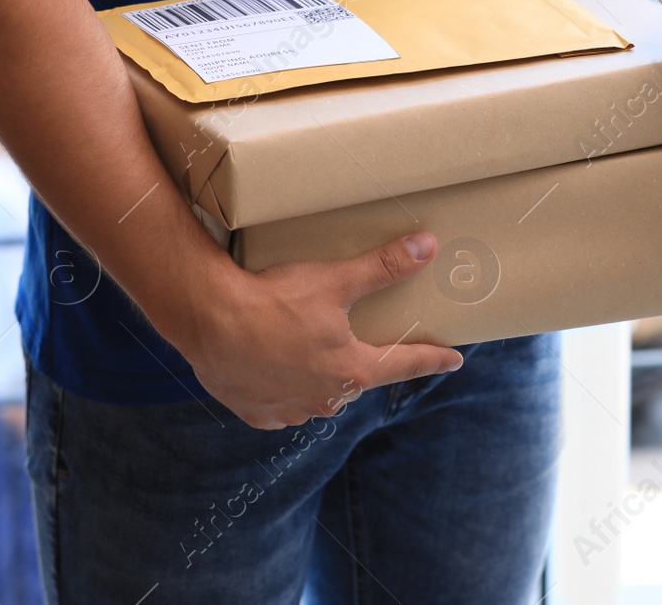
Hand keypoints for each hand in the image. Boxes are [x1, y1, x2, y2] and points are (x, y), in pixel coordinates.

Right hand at [177, 232, 462, 429]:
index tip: (454, 360)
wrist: (206, 321)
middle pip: (358, 379)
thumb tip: (428, 247)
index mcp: (351, 370)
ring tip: (308, 348)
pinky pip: (282, 404)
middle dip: (361, 361)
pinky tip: (276, 366)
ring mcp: (290, 410)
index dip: (432, 359)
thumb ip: (384, 267)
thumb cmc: (273, 301)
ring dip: (320, 375)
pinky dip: (285, 387)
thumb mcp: (334, 280)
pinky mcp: (257, 413)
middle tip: (356, 339)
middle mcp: (325, 399)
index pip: (405, 364)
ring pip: (319, 394)